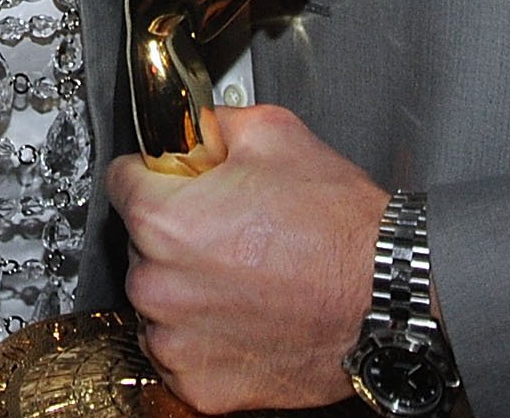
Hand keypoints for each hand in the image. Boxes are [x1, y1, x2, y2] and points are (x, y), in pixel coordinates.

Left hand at [112, 103, 385, 414]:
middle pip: (142, 243)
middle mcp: (159, 285)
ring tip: (247, 273)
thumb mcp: (273, 133)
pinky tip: (248, 312)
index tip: (179, 181)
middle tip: (232, 228)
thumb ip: (212, 125)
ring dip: (189, 285)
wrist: (388, 297)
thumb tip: (191, 129)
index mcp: (164, 221)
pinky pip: (181, 348)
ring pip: (160, 298)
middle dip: (178, 231)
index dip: (157, 173)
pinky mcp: (200, 385)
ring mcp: (177, 341)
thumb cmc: (338, 227)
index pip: (122, 181)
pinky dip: (206, 334)